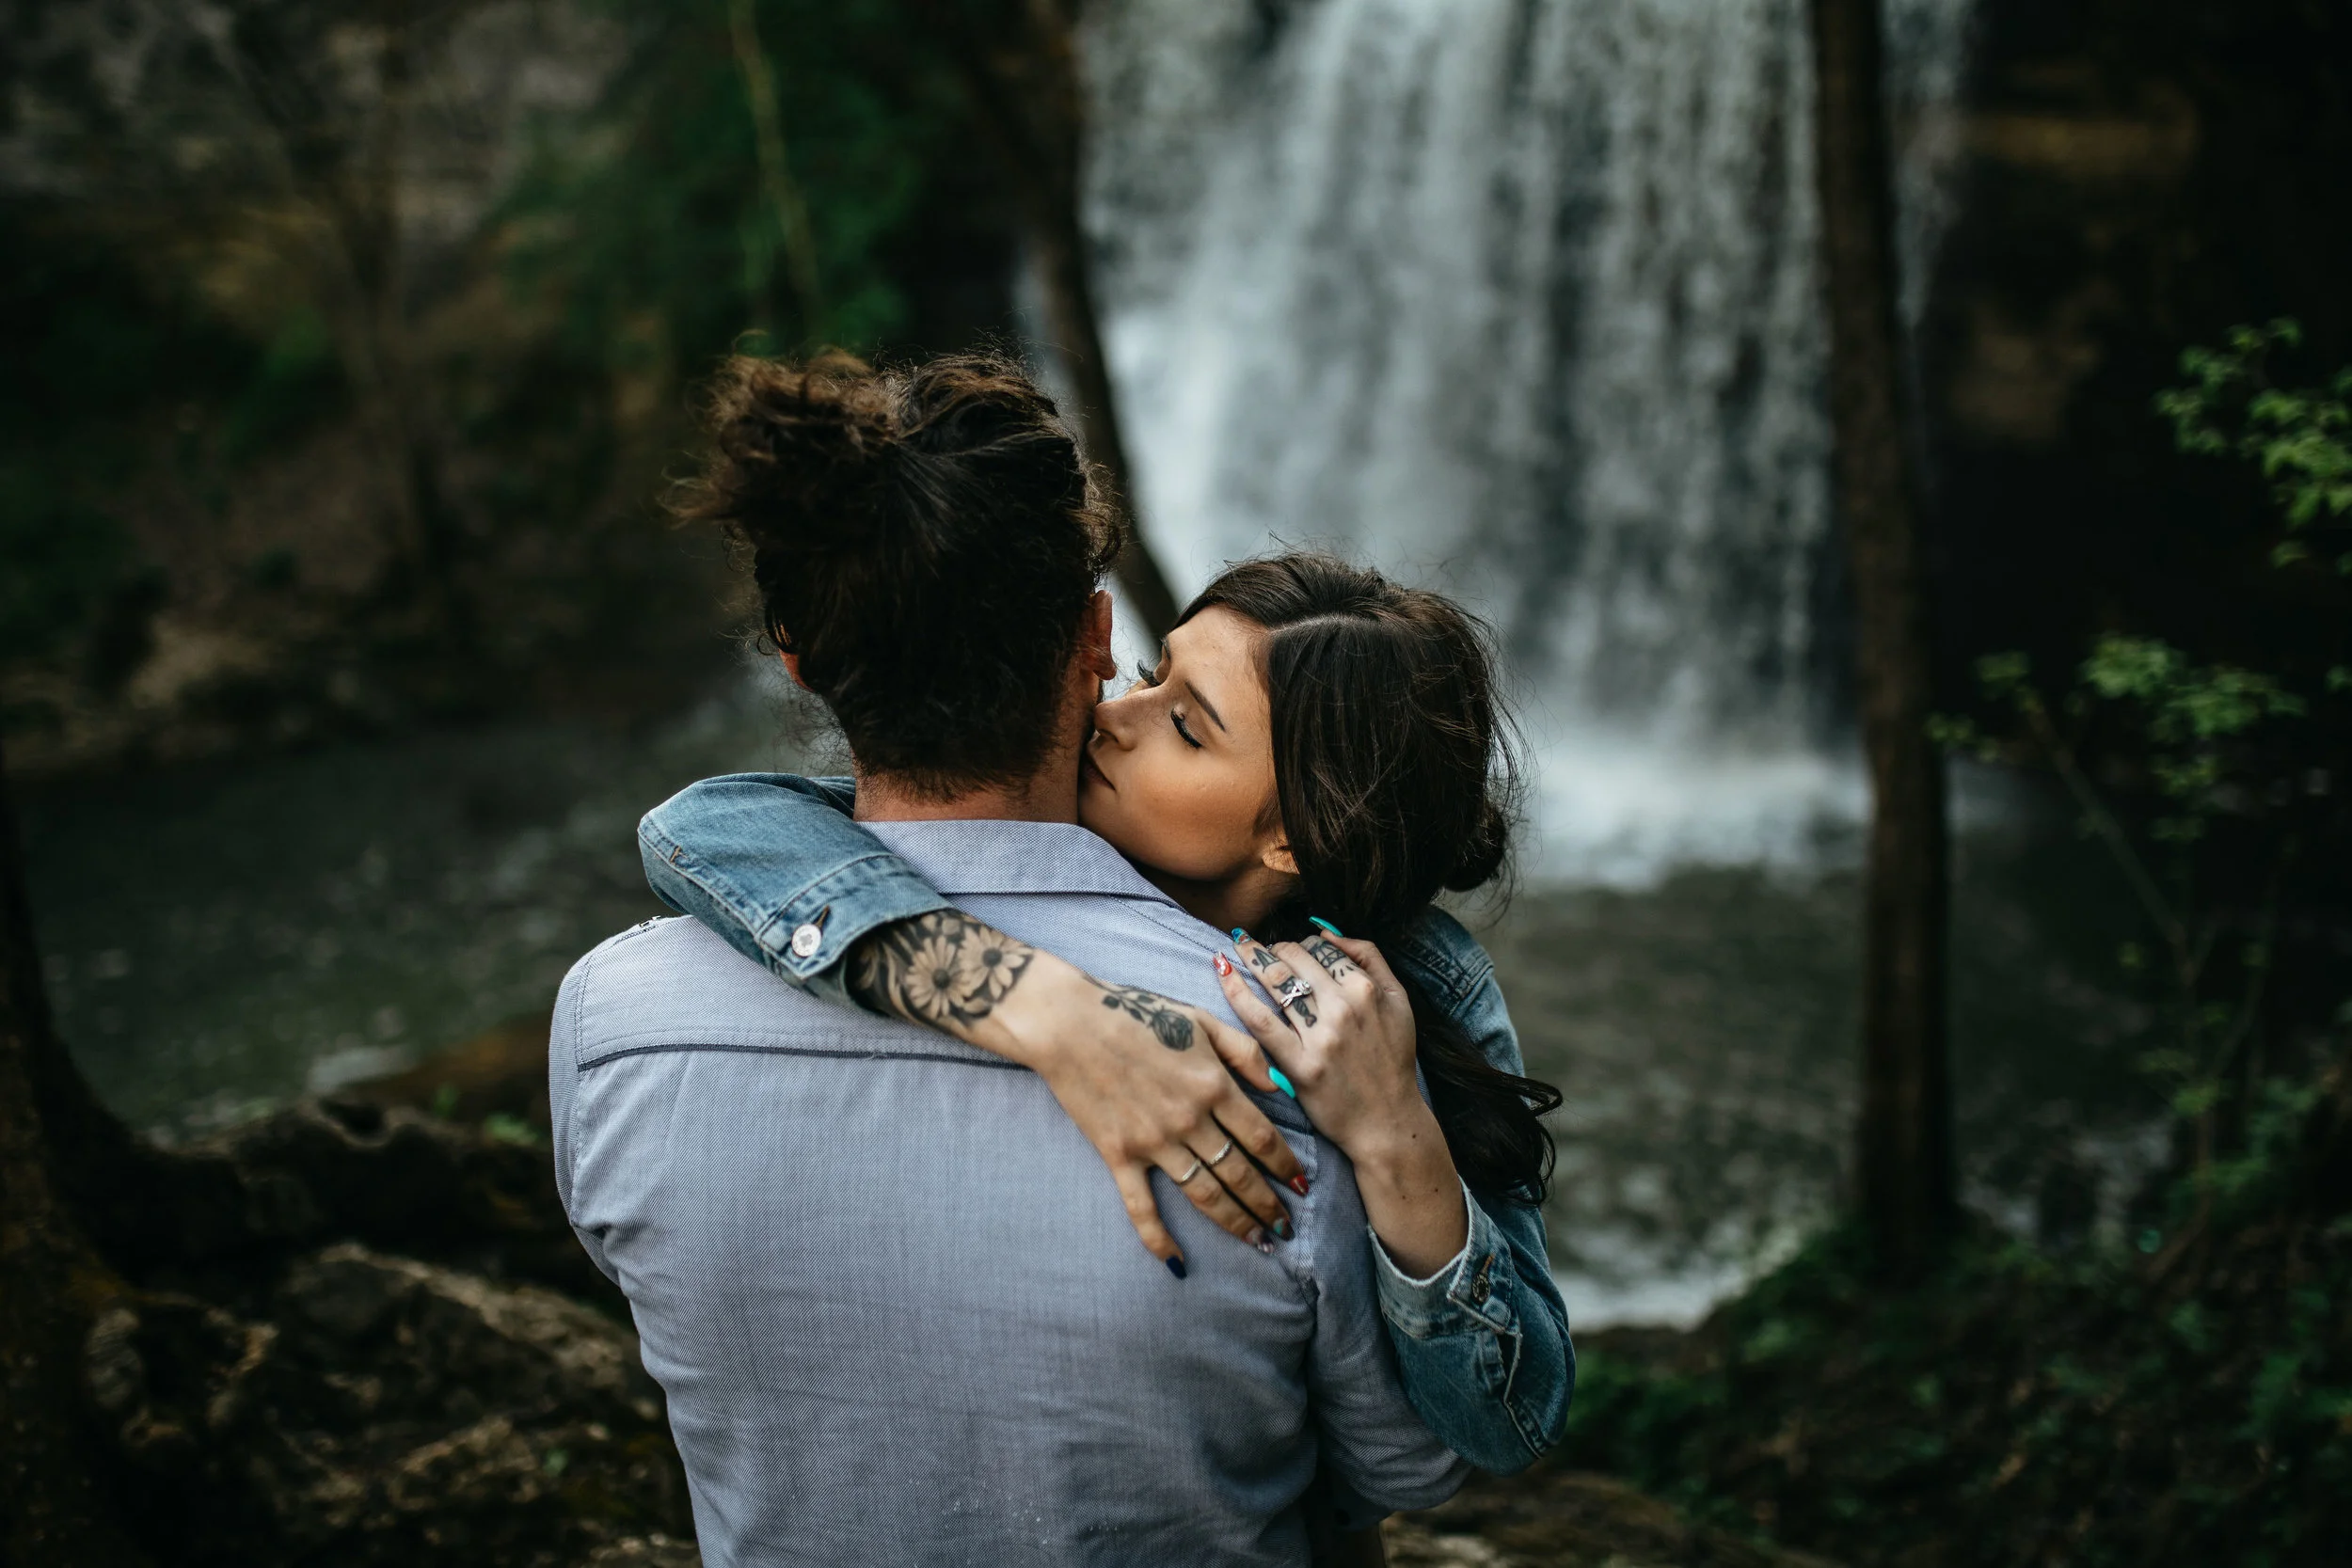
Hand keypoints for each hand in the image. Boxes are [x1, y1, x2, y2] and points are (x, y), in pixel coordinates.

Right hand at [846, 911, 1305, 1272]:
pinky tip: (1178, 1262)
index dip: (1287, 1166)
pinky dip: (1159, 1239)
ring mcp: (1154, 1142)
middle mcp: (1190, 1120)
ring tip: (1259, 1241)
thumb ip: (1246, 1051)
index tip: (1303, 1187)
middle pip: (1240, 1173)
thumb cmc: (1137, 1012)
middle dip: (1268, 1204)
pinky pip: (1142, 1207)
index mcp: (1213, 1085)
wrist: (1070, 1022)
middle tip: (1287, 1227)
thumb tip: (1279, 1086)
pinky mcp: (1119, 1155)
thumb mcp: (1201, 1020)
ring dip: (1235, 1222)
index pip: (1263, 1138)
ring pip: (1205, 1194)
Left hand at [1217, 927, 1469, 1277]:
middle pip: (1295, 959)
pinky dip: (1238, 992)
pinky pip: (1260, 1021)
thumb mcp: (1399, 1002)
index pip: (1322, 949)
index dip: (1301, 944)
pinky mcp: (1299, 1065)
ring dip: (1252, 957)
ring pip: (1276, 982)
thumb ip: (1371, 957)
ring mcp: (1320, 1037)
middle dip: (1272, 946)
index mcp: (1367, 989)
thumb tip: (1327, 931)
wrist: (1388, 1121)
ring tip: (1236, 947)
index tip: (1288, 949)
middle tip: (1256, 946)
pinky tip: (1222, 972)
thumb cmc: (1392, 1061)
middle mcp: (1344, 1008)